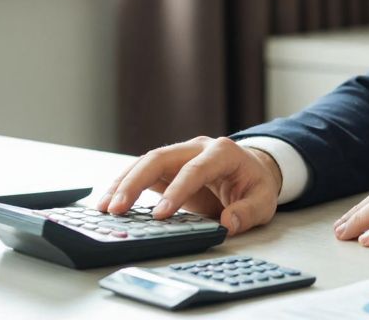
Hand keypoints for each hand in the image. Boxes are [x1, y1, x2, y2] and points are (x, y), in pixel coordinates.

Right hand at [96, 136, 282, 235]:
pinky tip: (108, 202)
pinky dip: (124, 185)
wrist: (251, 170)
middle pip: (159, 158)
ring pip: (145, 162)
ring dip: (123, 184)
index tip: (160, 215)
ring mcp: (180, 154)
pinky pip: (142, 172)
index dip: (176, 191)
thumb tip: (229, 222)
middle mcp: (196, 147)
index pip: (195, 169)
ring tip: (105, 208)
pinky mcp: (168, 166)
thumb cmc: (255, 184)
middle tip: (117, 208)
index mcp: (222, 152)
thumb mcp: (264, 200)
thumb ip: (248, 211)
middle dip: (135, 182)